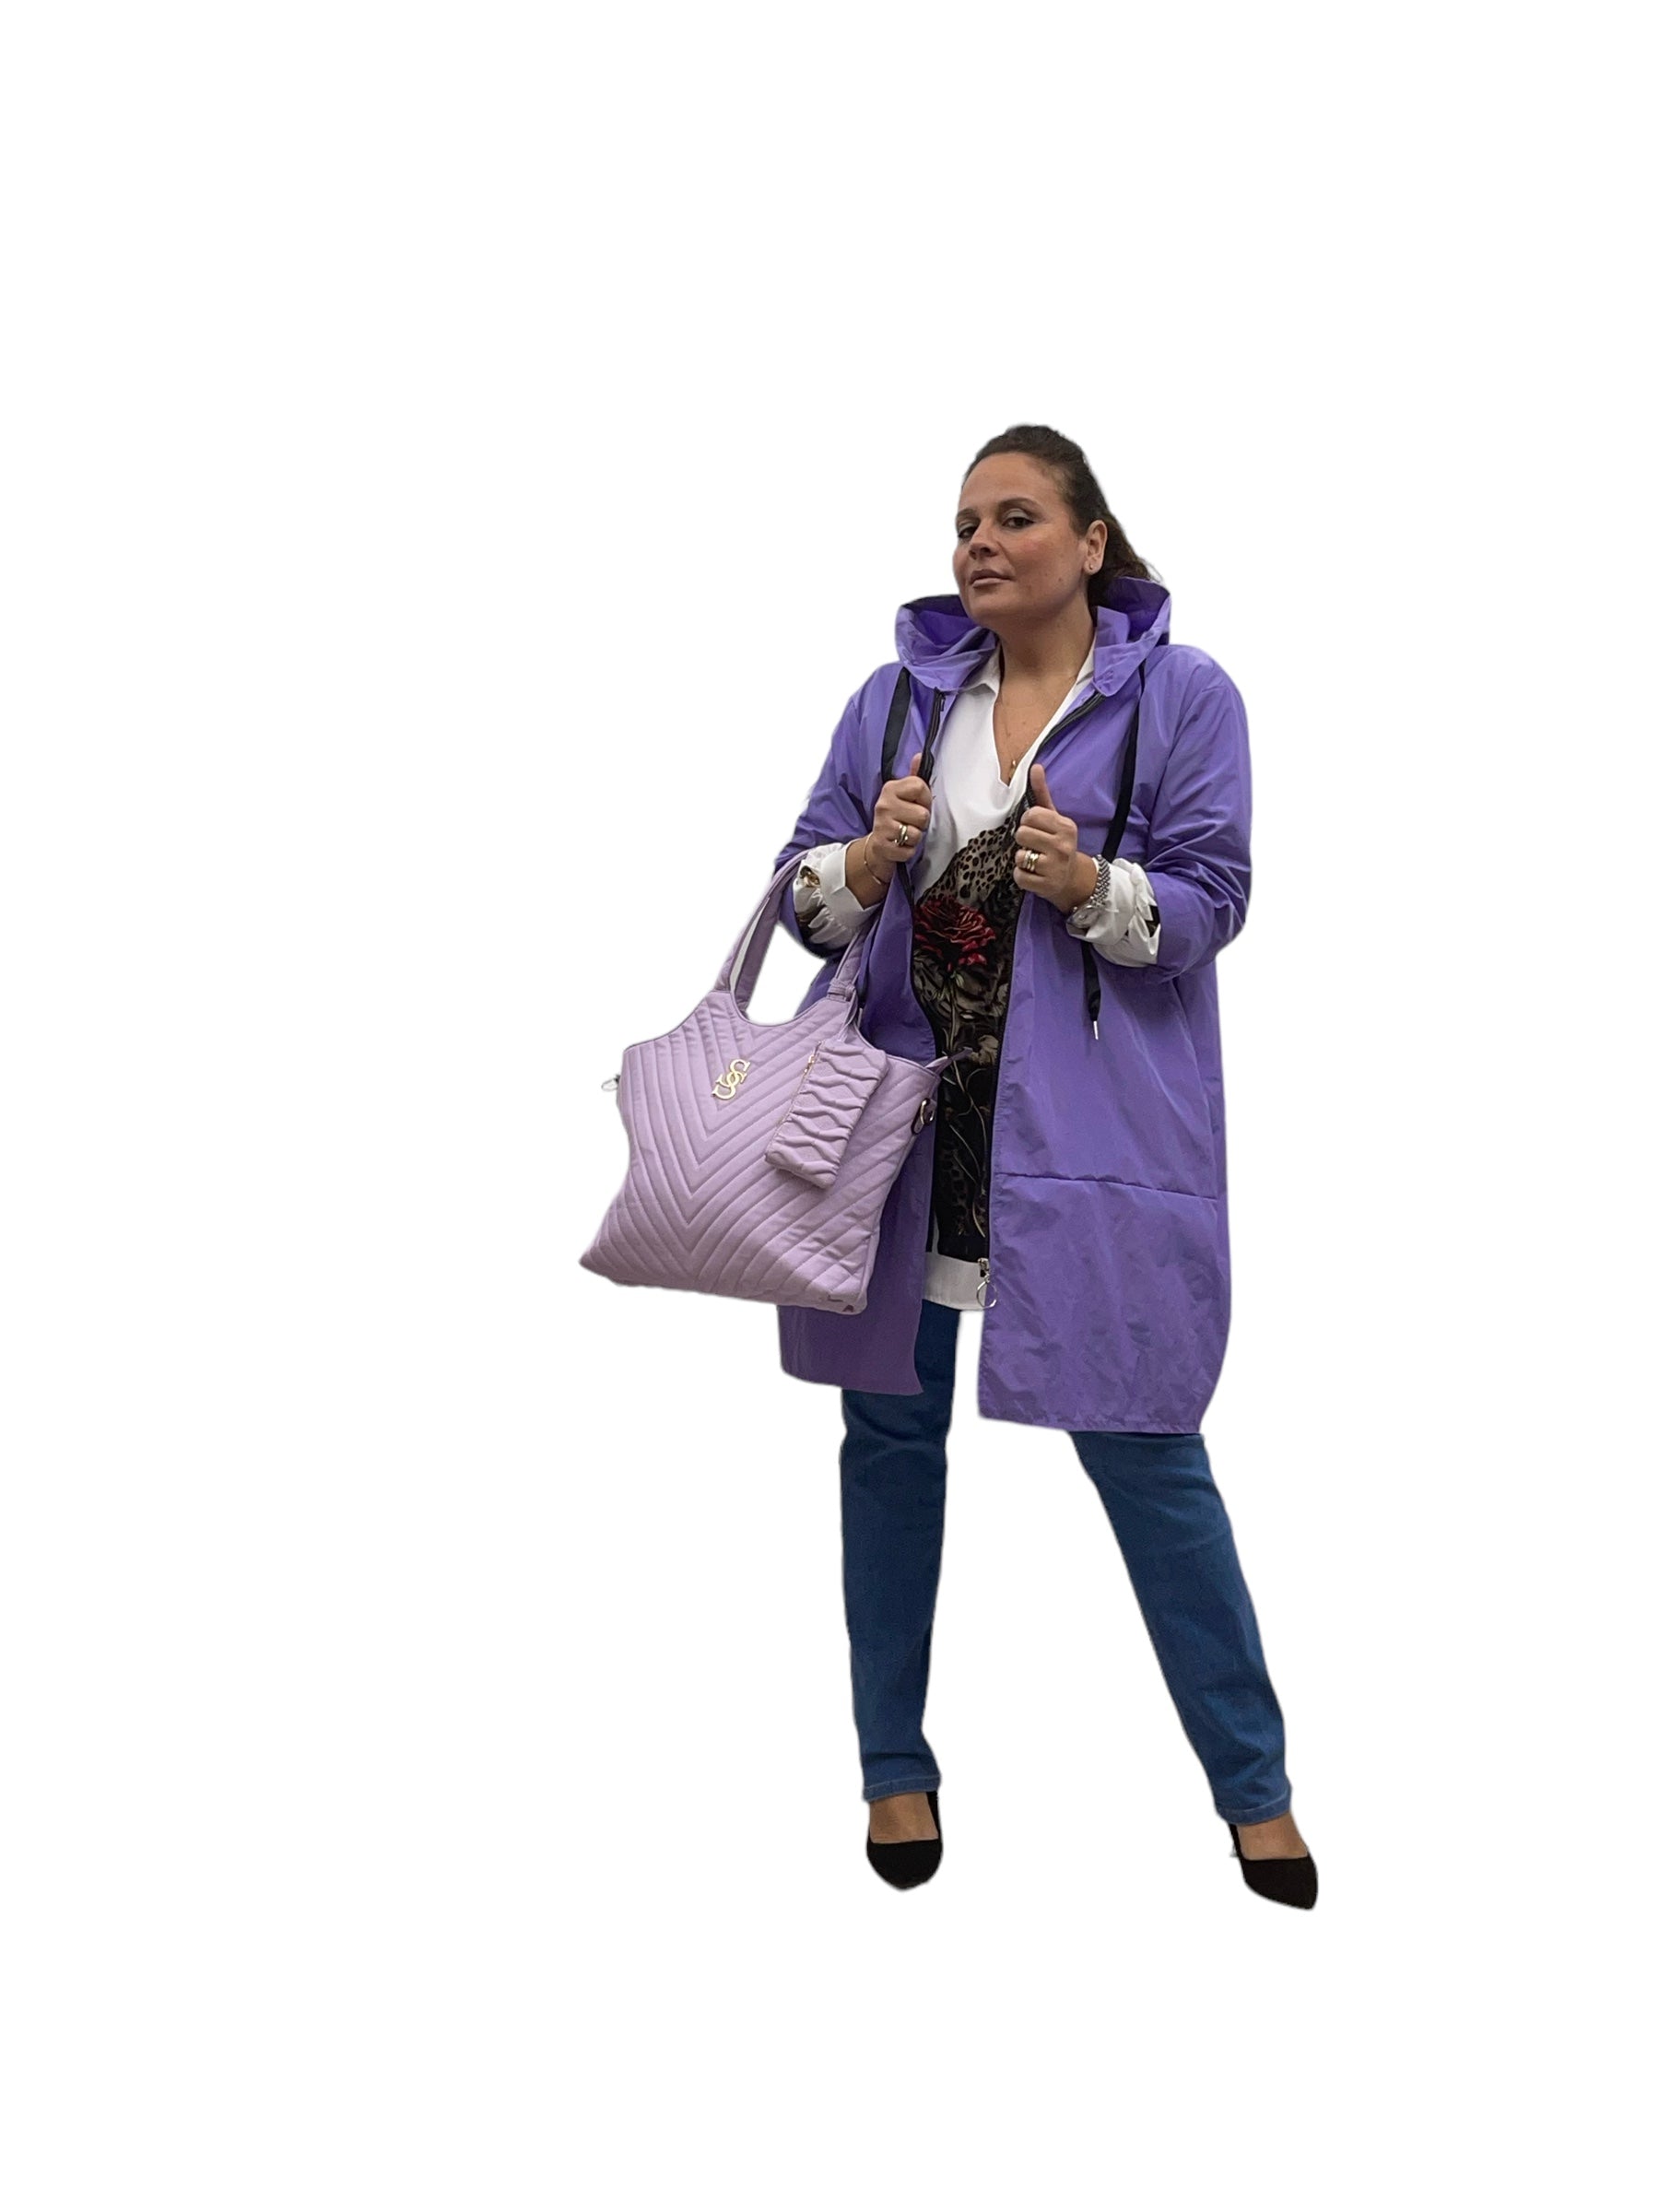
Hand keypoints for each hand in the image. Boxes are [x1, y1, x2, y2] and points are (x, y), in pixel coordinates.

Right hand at [855, 750, 932, 889]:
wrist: (878, 847)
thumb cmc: (896, 818)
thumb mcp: (904, 795)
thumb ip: (914, 777)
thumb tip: (920, 755)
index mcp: (890, 789)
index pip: (920, 786)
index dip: (925, 799)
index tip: (918, 805)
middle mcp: (883, 805)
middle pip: (922, 814)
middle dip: (921, 823)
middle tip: (911, 823)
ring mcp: (881, 826)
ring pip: (916, 833)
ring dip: (915, 838)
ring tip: (905, 835)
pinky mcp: (882, 846)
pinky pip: (909, 850)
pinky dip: (908, 851)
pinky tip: (900, 846)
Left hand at [1013, 762, 1098, 911]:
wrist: (1073, 879)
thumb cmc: (1059, 844)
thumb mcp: (1055, 818)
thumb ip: (1042, 794)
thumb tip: (1035, 766)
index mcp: (1065, 826)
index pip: (1031, 815)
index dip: (1027, 822)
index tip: (1035, 828)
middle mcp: (1062, 846)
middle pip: (1022, 834)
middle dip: (1023, 840)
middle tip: (1034, 845)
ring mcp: (1055, 867)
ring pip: (1019, 856)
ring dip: (1021, 859)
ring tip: (1034, 860)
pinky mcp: (1046, 885)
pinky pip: (1019, 876)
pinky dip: (1021, 876)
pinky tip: (1033, 874)